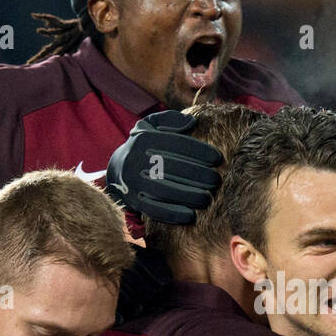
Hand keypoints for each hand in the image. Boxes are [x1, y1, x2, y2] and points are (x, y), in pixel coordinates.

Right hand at [104, 110, 222, 223]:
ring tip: (208, 198)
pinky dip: (174, 214)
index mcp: (144, 139)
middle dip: (199, 175)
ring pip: (165, 190)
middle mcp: (136, 159)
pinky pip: (155, 209)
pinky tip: (191, 215)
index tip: (218, 158)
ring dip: (190, 195)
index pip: (176, 144)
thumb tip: (192, 121)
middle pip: (172, 168)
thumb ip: (171, 120)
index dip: (199, 151)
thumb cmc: (145, 146)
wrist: (118, 169)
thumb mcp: (152, 126)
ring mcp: (134, 182)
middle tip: (216, 180)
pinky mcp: (134, 201)